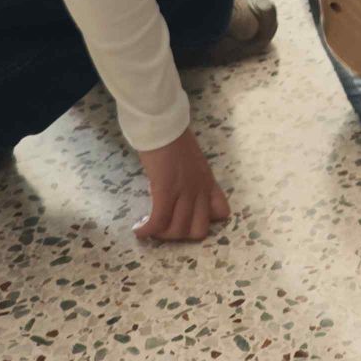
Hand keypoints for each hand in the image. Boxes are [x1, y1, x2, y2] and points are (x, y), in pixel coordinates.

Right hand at [134, 126, 231, 241]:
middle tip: (165, 227)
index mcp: (209, 182)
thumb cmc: (173, 141)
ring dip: (162, 234)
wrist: (163, 125)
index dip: (205, 221)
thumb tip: (183, 196)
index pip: (222, 213)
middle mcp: (200, 190)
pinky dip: (147, 231)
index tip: (186, 219)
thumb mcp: (194, 163)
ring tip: (150, 228)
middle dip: (181, 235)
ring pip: (178, 230)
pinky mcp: (166, 190)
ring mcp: (185, 191)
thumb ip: (194, 180)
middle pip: (198, 231)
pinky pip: (159, 222)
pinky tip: (139, 230)